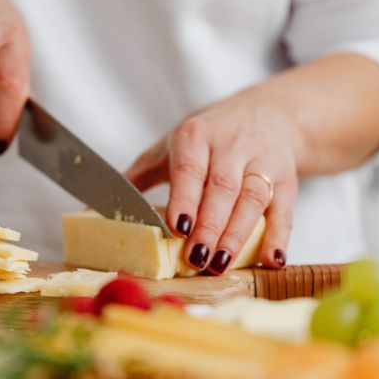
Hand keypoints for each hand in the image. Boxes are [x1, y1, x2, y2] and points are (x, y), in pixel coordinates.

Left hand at [126, 91, 300, 273]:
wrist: (270, 114)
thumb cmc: (211, 136)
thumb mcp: (172, 146)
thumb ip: (140, 175)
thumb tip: (92, 205)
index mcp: (196, 136)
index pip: (190, 169)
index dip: (185, 198)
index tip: (178, 226)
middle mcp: (231, 145)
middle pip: (222, 189)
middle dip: (209, 226)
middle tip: (196, 258)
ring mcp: (262, 162)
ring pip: (252, 200)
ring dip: (238, 235)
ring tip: (220, 264)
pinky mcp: (287, 179)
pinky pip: (284, 209)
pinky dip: (280, 236)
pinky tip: (272, 260)